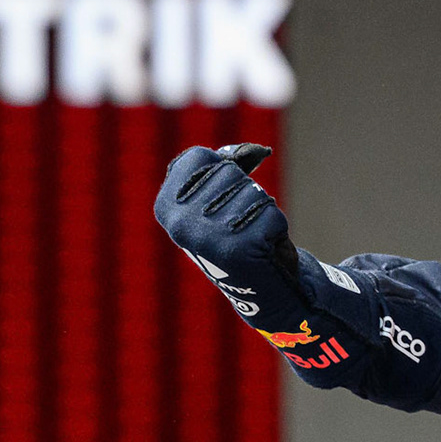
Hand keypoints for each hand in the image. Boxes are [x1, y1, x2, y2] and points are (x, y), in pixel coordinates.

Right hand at [154, 143, 303, 328]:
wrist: (257, 289)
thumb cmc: (234, 234)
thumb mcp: (212, 199)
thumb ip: (223, 166)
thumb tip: (255, 152)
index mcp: (166, 208)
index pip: (198, 157)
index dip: (218, 171)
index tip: (217, 200)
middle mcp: (182, 223)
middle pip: (229, 171)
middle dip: (242, 192)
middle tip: (236, 224)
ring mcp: (212, 236)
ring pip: (253, 191)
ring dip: (260, 210)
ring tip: (249, 235)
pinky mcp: (244, 247)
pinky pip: (271, 213)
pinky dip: (274, 227)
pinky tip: (263, 248)